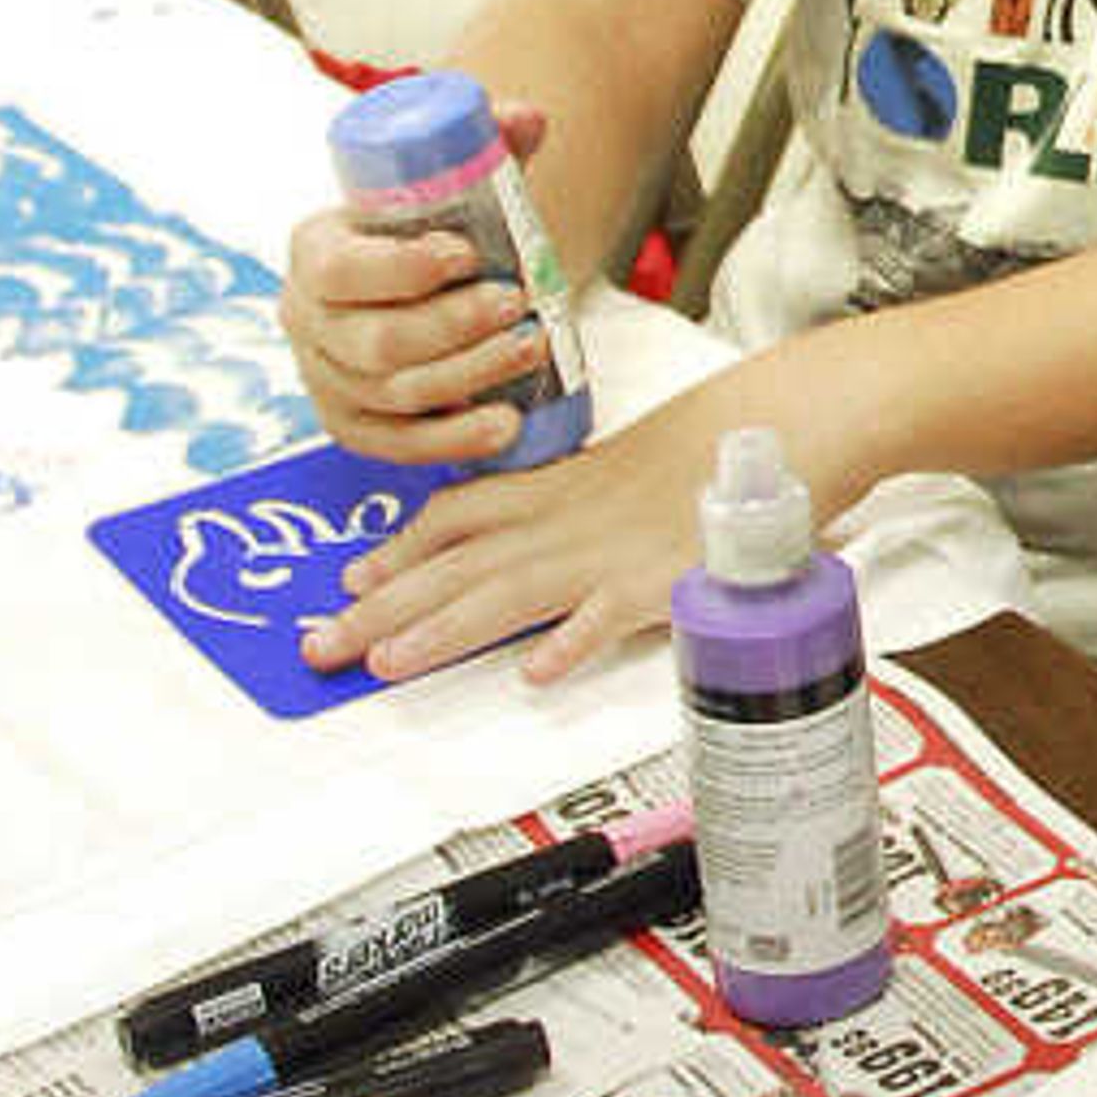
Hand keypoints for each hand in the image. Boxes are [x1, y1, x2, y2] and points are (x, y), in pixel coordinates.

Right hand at [280, 97, 559, 467]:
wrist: (420, 278)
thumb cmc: (433, 226)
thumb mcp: (455, 180)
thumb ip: (489, 142)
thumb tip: (526, 119)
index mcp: (313, 251)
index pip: (339, 270)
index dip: (403, 269)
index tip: (469, 254)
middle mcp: (306, 319)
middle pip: (373, 341)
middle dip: (451, 327)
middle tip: (517, 303)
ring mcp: (326, 379)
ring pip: (393, 393)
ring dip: (469, 375)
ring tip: (532, 346)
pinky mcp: (355, 425)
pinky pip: (396, 445)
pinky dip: (452, 441)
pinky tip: (505, 424)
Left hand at [308, 387, 748, 687]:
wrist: (776, 424)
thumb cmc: (704, 455)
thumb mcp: (618, 475)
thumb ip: (566, 508)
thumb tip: (522, 542)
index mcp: (555, 490)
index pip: (459, 517)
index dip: (400, 550)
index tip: (352, 580)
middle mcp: (565, 520)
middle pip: (458, 566)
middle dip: (383, 609)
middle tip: (321, 646)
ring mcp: (608, 552)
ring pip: (509, 592)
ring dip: (444, 629)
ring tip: (387, 664)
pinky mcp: (659, 580)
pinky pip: (610, 614)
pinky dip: (572, 641)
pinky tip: (536, 672)